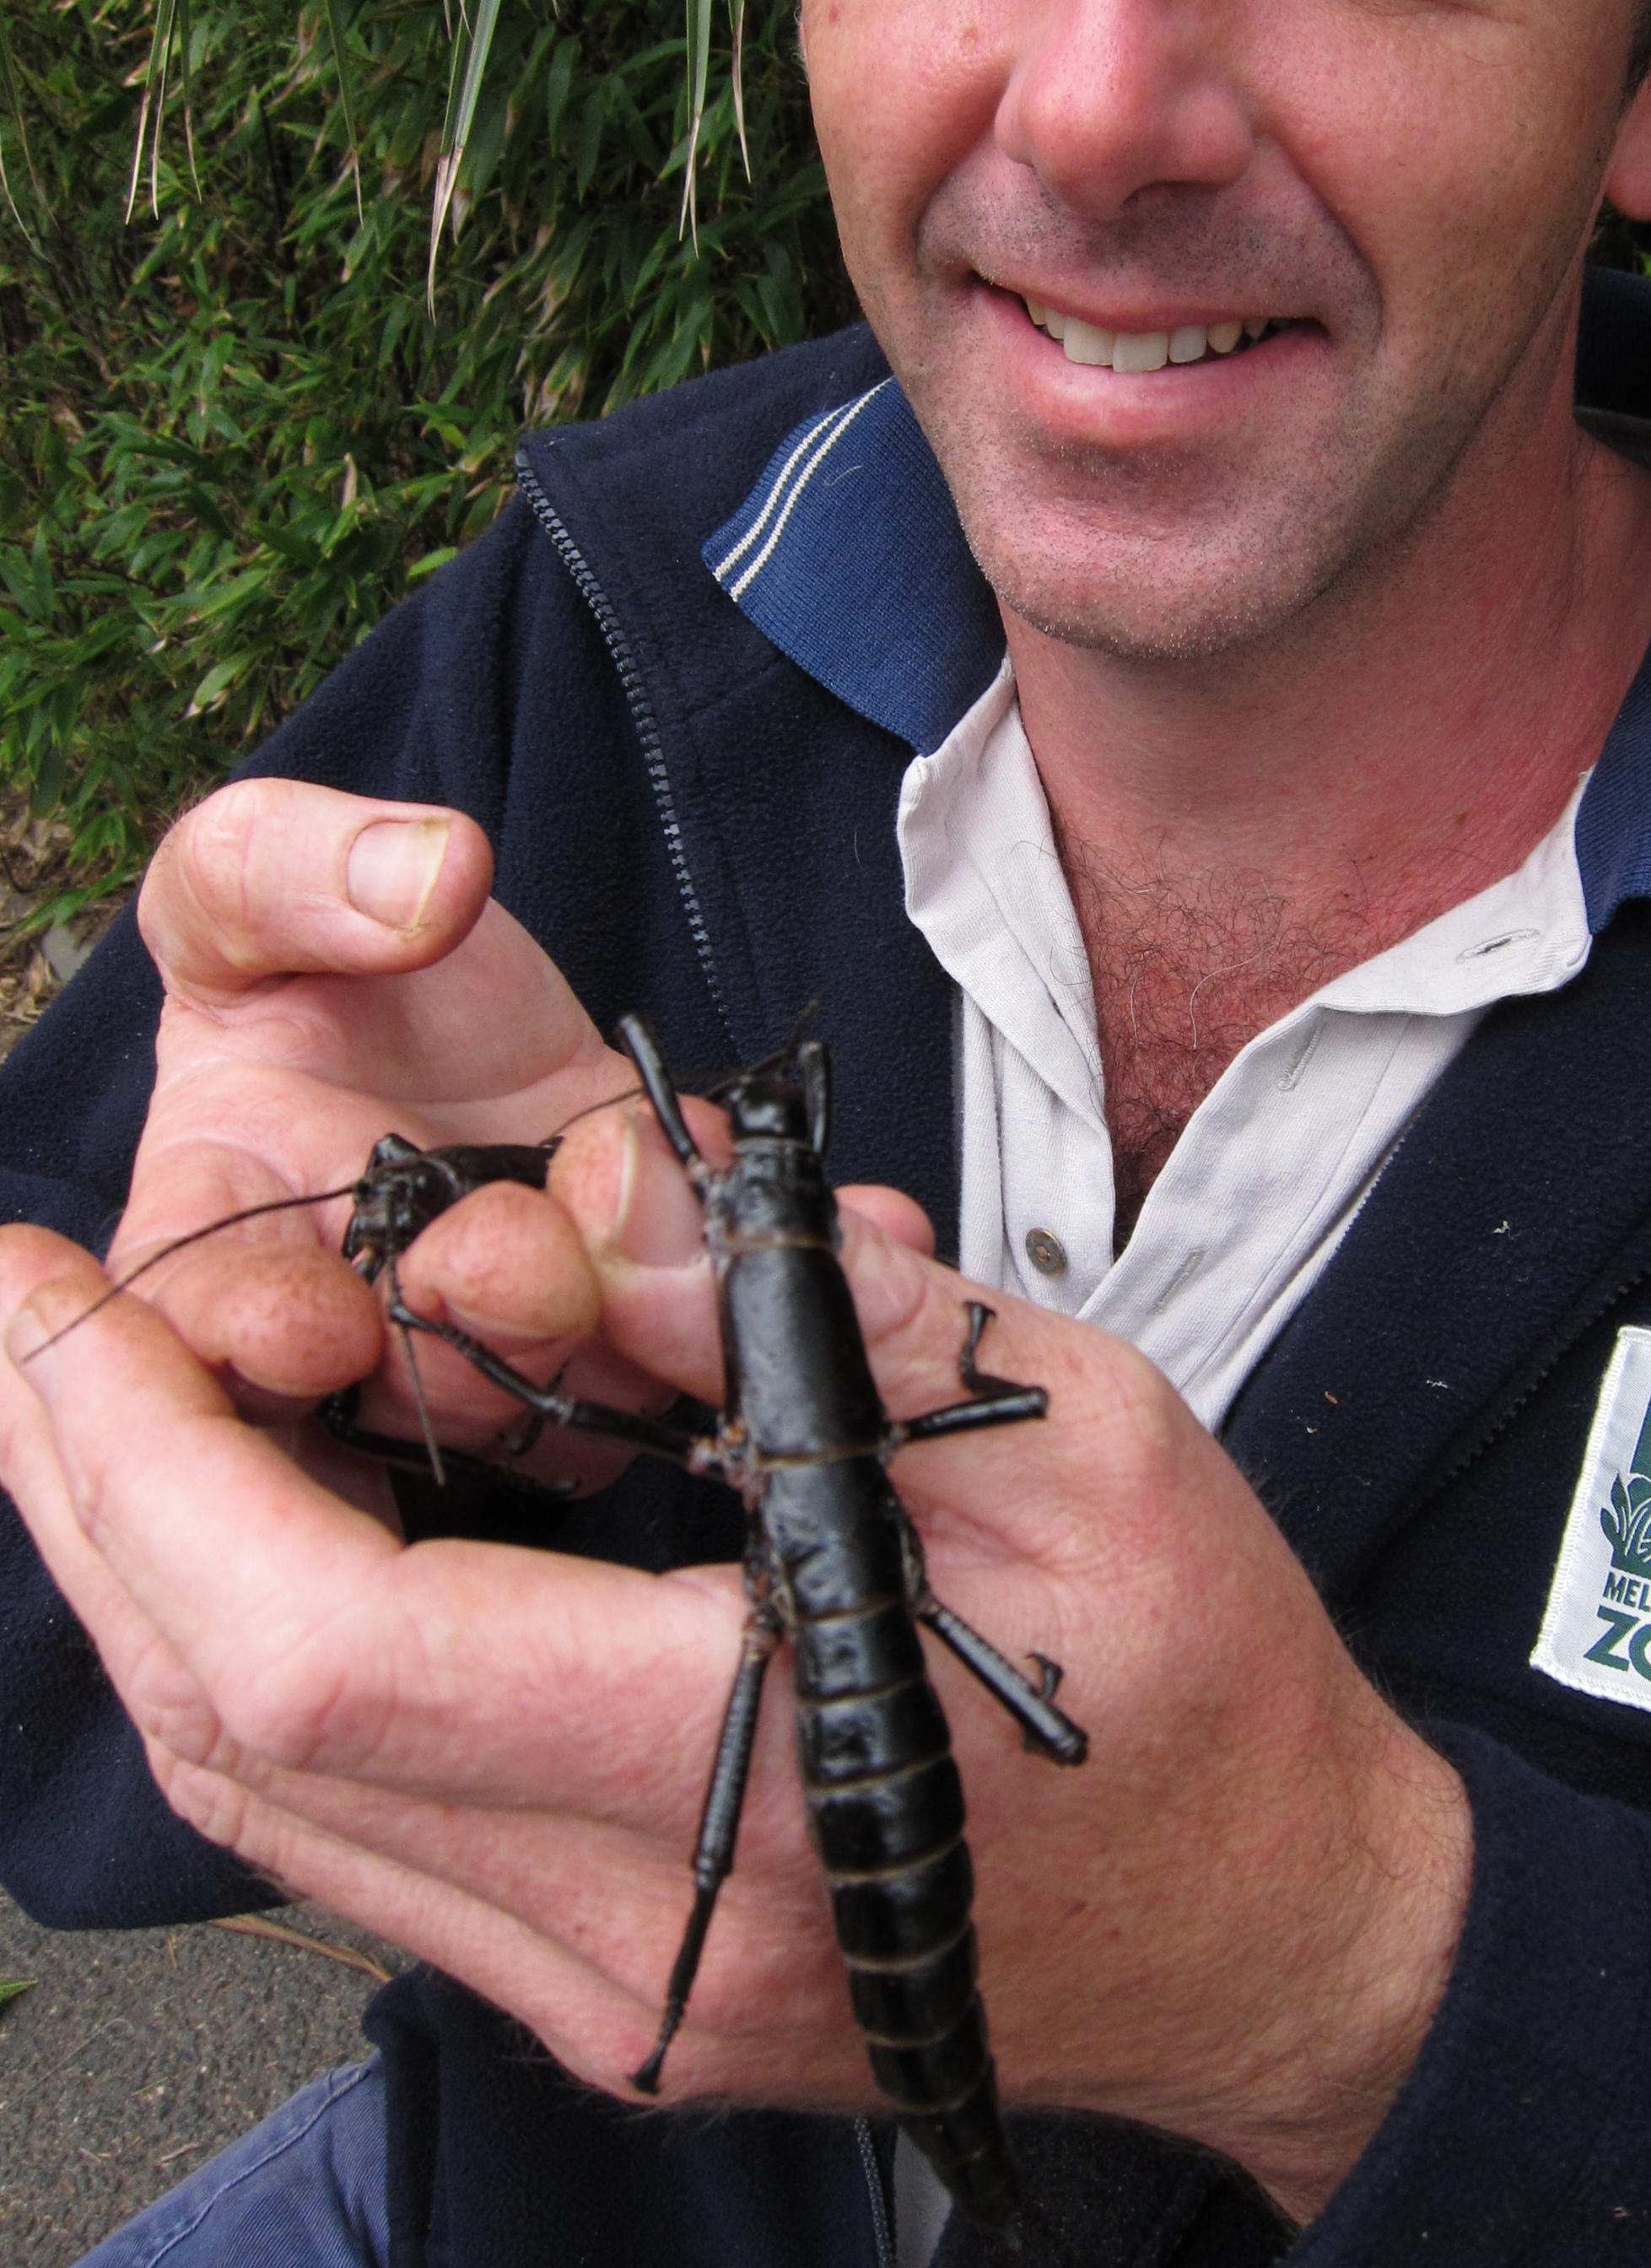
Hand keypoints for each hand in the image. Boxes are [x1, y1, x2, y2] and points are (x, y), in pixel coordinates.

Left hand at [0, 1105, 1471, 2221]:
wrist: (1273, 1932)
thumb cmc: (1203, 1680)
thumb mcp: (1078, 1435)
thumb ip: (832, 1324)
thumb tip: (607, 1229)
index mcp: (762, 1777)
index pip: (329, 1649)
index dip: (151, 1462)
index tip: (53, 1292)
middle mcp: (638, 1934)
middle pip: (235, 1731)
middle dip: (88, 1499)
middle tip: (23, 1313)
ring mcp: (608, 1988)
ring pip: (263, 1798)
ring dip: (141, 1579)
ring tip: (87, 1394)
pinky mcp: (607, 1980)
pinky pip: (351, 1829)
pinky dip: (252, 1657)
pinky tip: (240, 1525)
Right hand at [105, 779, 929, 1483]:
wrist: (451, 989)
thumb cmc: (322, 956)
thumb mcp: (256, 882)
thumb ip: (291, 868)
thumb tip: (427, 875)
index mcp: (221, 1232)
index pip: (197, 1326)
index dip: (249, 1335)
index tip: (315, 1318)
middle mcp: (359, 1327)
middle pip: (398, 1389)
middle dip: (467, 1340)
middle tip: (517, 1257)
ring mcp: (506, 1347)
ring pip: (554, 1399)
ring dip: (615, 1334)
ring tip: (668, 1243)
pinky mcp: (630, 1337)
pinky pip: (696, 1355)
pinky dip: (773, 1291)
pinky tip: (837, 1234)